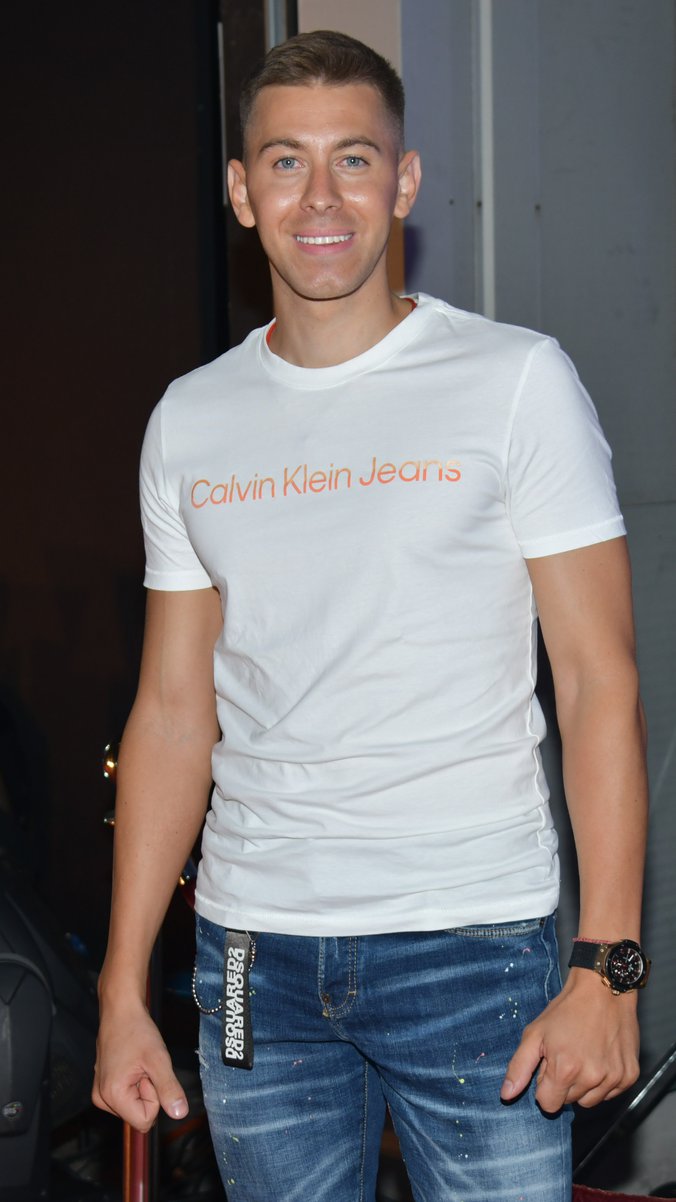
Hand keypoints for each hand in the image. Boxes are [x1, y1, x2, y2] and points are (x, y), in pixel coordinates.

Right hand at [93, 999, 188, 1132]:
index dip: (154, 1098)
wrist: (120, 1010)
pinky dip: (134, 1082)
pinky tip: (132, 1064)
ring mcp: (100, 1093)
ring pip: (133, 1106)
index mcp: (112, 1096)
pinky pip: (127, 1096)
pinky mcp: (103, 1086)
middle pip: (138, 1114)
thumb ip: (169, 1089)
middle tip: (143, 1066)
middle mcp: (101, 1099)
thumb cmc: (137, 1030)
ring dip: (141, 1087)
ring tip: (137, 1064)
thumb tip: (180, 1114)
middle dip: (147, 1092)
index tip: (149, 1073)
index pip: (145, 1121)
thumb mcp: (159, 1059)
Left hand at [500, 969, 639, 1112]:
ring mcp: (614, 1078)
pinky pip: (611, 1093)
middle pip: (569, 1102)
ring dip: (584, 1085)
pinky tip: (600, 1057)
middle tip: (567, 1055)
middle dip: (564, 1084)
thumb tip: (506, 1095)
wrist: (603, 990)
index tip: (550, 1066)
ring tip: (584, 1055)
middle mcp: (592, 1078)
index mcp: (565, 1070)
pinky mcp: (629, 1075)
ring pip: (590, 1101)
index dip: (545, 1086)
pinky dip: (603, 1081)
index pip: (549, 1105)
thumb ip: (519, 1067)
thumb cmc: (566, 1010)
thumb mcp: (535, 1033)